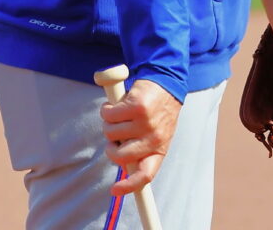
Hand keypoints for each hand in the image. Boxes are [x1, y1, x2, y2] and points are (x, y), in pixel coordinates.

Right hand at [100, 79, 181, 195]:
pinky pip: (108, 114)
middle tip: (115, 136)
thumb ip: (142, 149)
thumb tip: (124, 166)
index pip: (146, 175)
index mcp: (160, 148)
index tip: (114, 190)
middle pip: (119, 156)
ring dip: (109, 123)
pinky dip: (107, 109)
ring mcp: (145, 123)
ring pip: (110, 132)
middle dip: (110, 147)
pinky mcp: (136, 107)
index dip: (129, 186)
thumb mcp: (157, 133)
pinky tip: (116, 103)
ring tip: (121, 114)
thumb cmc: (157, 111)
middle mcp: (154, 138)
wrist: (166, 82)